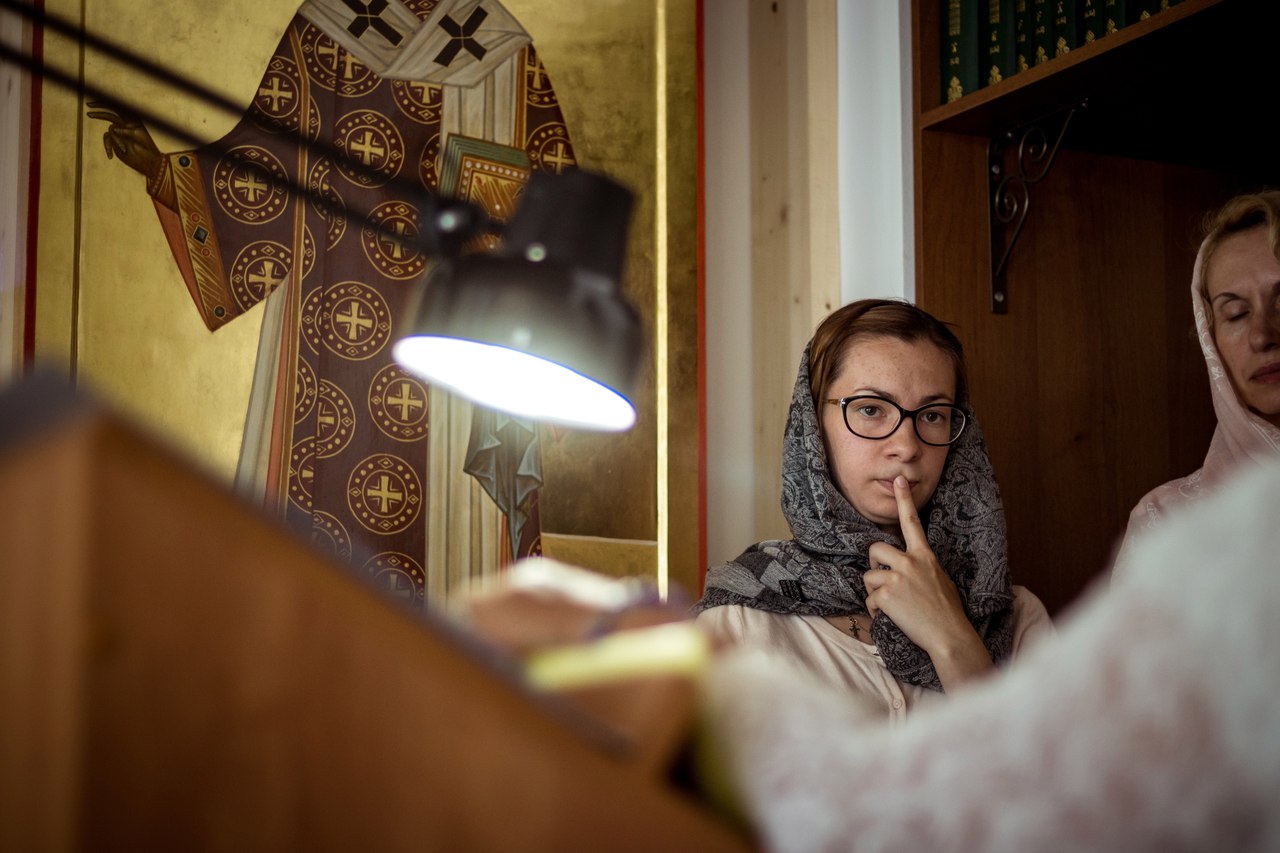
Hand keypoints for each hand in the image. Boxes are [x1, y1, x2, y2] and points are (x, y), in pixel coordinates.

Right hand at [86, 101, 161, 178]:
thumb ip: (125, 129)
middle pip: (108, 115)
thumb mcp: (138, 136)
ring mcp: (118, 133)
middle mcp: (123, 124)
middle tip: (88, 114)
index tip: (95, 104)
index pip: (117, 107)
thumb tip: (113, 128)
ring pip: (109, 132)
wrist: (147, 161)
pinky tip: (110, 156)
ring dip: (116, 141)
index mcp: (131, 119)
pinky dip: (108, 147)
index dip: (106, 104)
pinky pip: (106, 140)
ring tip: (125, 150)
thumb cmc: (146, 147)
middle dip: (99, 114)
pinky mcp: (114, 142)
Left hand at [864, 476, 992, 687]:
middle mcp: (910, 561)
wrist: (949, 635)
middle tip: (882, 578)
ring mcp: (897, 577)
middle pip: (875, 549)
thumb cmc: (947, 611)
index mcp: (925, 556)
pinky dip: (876, 610)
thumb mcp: (939, 579)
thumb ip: (920, 567)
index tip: (899, 480)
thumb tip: (901, 567)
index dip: (904, 500)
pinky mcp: (886, 594)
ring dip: (875, 591)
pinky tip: (892, 617)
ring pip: (868, 576)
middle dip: (873, 564)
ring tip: (894, 604)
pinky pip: (869, 599)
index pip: (912, 522)